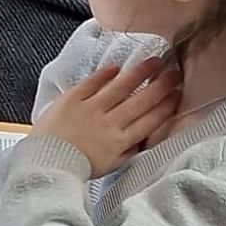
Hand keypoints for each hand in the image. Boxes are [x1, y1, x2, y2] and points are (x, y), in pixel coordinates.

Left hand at [33, 59, 181, 176]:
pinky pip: (91, 83)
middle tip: (174, 72)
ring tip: (153, 61)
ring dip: (138, 73)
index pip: (150, 121)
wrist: (47, 161)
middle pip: (140, 101)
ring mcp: (90, 109)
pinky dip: (104, 74)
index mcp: (120, 142)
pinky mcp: (72, 99)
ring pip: (119, 88)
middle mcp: (109, 124)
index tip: (178, 93)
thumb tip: (146, 138)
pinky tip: (116, 66)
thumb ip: (129, 149)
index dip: (166, 106)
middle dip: (160, 86)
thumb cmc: (78, 164)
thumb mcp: (111, 164)